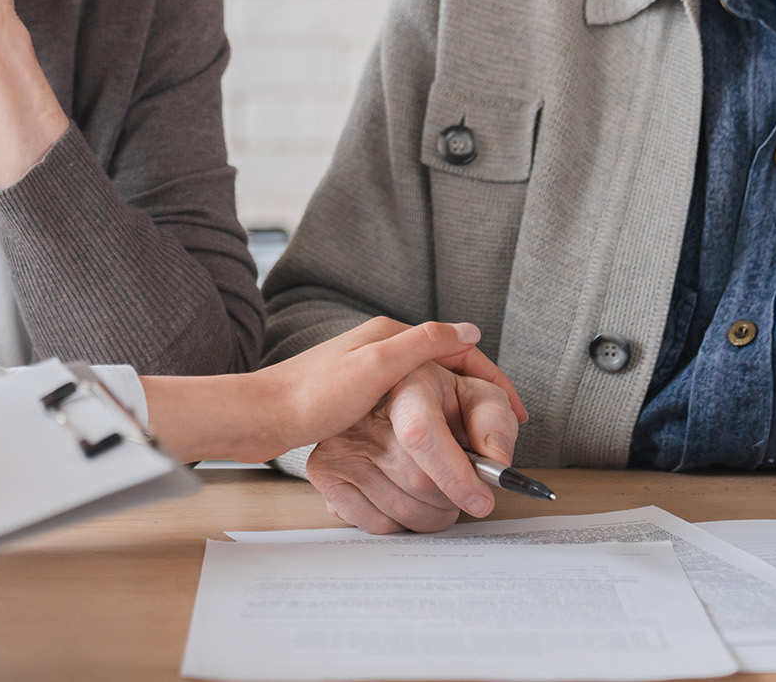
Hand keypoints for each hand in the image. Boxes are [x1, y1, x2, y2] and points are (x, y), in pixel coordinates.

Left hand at [140, 318, 525, 465]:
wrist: (259, 418)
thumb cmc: (312, 395)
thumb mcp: (376, 367)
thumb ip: (423, 344)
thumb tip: (469, 328)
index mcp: (389, 335)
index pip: (457, 347)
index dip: (491, 378)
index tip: (515, 411)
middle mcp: (379, 350)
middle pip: (445, 370)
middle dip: (478, 398)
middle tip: (502, 433)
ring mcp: (366, 375)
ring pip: (427, 391)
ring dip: (454, 413)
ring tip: (474, 444)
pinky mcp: (353, 400)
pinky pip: (406, 409)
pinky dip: (429, 424)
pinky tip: (432, 447)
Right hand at [305, 360, 525, 534]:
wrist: (391, 397)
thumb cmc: (439, 400)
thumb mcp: (477, 397)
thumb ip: (494, 424)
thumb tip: (496, 464)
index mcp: (405, 384)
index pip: (422, 434)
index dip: (455, 474)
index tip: (482, 500)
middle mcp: (364, 413)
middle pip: (419, 483)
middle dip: (454, 499)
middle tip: (465, 491)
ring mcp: (340, 444)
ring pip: (401, 511)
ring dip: (433, 516)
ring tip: (439, 493)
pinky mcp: (325, 472)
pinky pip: (375, 523)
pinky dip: (402, 522)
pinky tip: (408, 497)